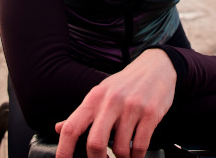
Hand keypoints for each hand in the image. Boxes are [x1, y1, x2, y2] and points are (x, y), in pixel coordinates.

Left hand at [55, 49, 175, 157]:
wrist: (156, 67)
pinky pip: (140, 146)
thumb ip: (81, 114)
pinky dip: (136, 156)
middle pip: (95, 143)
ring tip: (124, 154)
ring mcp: (131, 107)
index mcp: (94, 98)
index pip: (71, 128)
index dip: (64, 151)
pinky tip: (135, 153)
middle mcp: (111, 101)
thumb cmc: (125, 84)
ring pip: (120, 149)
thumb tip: (58, 128)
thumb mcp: (100, 93)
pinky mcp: (150, 113)